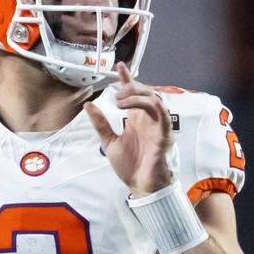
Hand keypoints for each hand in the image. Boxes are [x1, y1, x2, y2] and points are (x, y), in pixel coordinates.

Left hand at [84, 62, 173, 195]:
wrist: (139, 186)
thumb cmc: (129, 166)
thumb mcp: (108, 142)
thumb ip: (100, 123)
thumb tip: (88, 104)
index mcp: (136, 119)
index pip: (133, 93)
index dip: (127, 78)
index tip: (120, 66)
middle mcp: (148, 120)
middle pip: (145, 93)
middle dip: (132, 87)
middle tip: (117, 93)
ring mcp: (157, 127)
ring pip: (154, 101)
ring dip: (139, 96)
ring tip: (122, 101)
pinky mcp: (164, 136)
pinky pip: (165, 118)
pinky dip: (157, 108)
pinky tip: (146, 104)